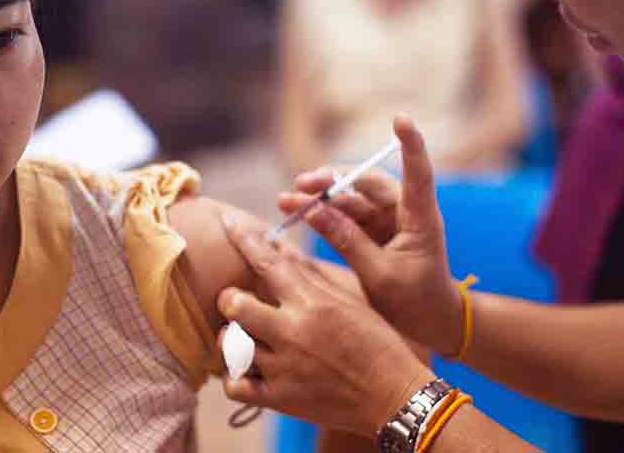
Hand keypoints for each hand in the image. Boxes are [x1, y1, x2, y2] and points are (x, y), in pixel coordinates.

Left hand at [217, 216, 434, 435]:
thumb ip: (311, 273)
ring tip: (246, 338)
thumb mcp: (350, 301)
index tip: (227, 223)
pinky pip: (235, 386)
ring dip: (232, 339)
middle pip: (234, 304)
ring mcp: (284, 368)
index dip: (242, 239)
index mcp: (314, 302)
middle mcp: (293, 332)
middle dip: (229, 299)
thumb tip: (278, 245)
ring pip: (230, 345)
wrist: (397, 399)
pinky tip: (247, 371)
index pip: (267, 262)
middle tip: (236, 302)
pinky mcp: (281, 399)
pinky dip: (235, 377)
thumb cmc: (379, 344)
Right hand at [280, 117, 464, 355]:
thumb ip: (347, 241)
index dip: (411, 144)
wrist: (432, 324)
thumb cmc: (416, 302)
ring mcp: (388, 221)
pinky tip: (297, 213)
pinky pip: (344, 217)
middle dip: (331, 181)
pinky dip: (322, 215)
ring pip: (350, 200)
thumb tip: (314, 211)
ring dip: (320, 199)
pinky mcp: (374, 233)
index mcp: (420, 218)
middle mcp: (404, 212)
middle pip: (366, 183)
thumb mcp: (379, 274)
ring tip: (287, 200)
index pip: (417, 173)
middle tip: (301, 184)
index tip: (401, 119)